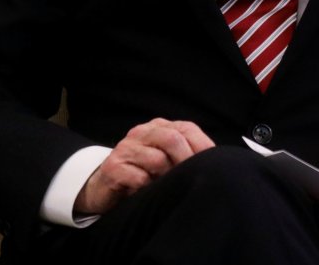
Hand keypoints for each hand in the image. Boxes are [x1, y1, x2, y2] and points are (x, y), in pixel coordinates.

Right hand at [74, 118, 214, 215]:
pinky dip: (147, 187)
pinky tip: (146, 191)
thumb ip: (185, 154)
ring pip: (157, 159)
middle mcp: (141, 133)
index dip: (203, 147)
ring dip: (166, 177)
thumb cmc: (142, 174)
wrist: (104, 187)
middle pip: (172, 139)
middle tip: (191, 178)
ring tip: (165, 186)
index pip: (187, 129)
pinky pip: (139, 177)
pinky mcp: (113, 167)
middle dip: (186, 161)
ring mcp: (125, 148)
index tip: (213, 166)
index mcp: (158, 127)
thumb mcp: (166, 160)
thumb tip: (213, 162)